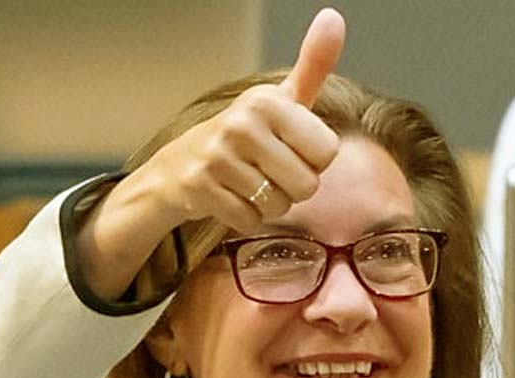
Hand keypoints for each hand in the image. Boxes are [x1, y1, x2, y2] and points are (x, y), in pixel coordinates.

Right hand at [75, 8, 344, 299]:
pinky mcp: (200, 187)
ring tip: (248, 183)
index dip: (314, 161)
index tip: (290, 149)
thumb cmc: (247, 134)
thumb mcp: (283, 100)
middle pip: (307, 185)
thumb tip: (335, 19)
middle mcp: (242, 123)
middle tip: (269, 172)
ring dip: (269, 204)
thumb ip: (312, 65)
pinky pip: (250, 221)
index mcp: (269, 101)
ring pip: (278, 206)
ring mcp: (217, 155)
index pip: (328, 154)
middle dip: (294, 188)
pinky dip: (245, 217)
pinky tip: (230, 197)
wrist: (180, 165)